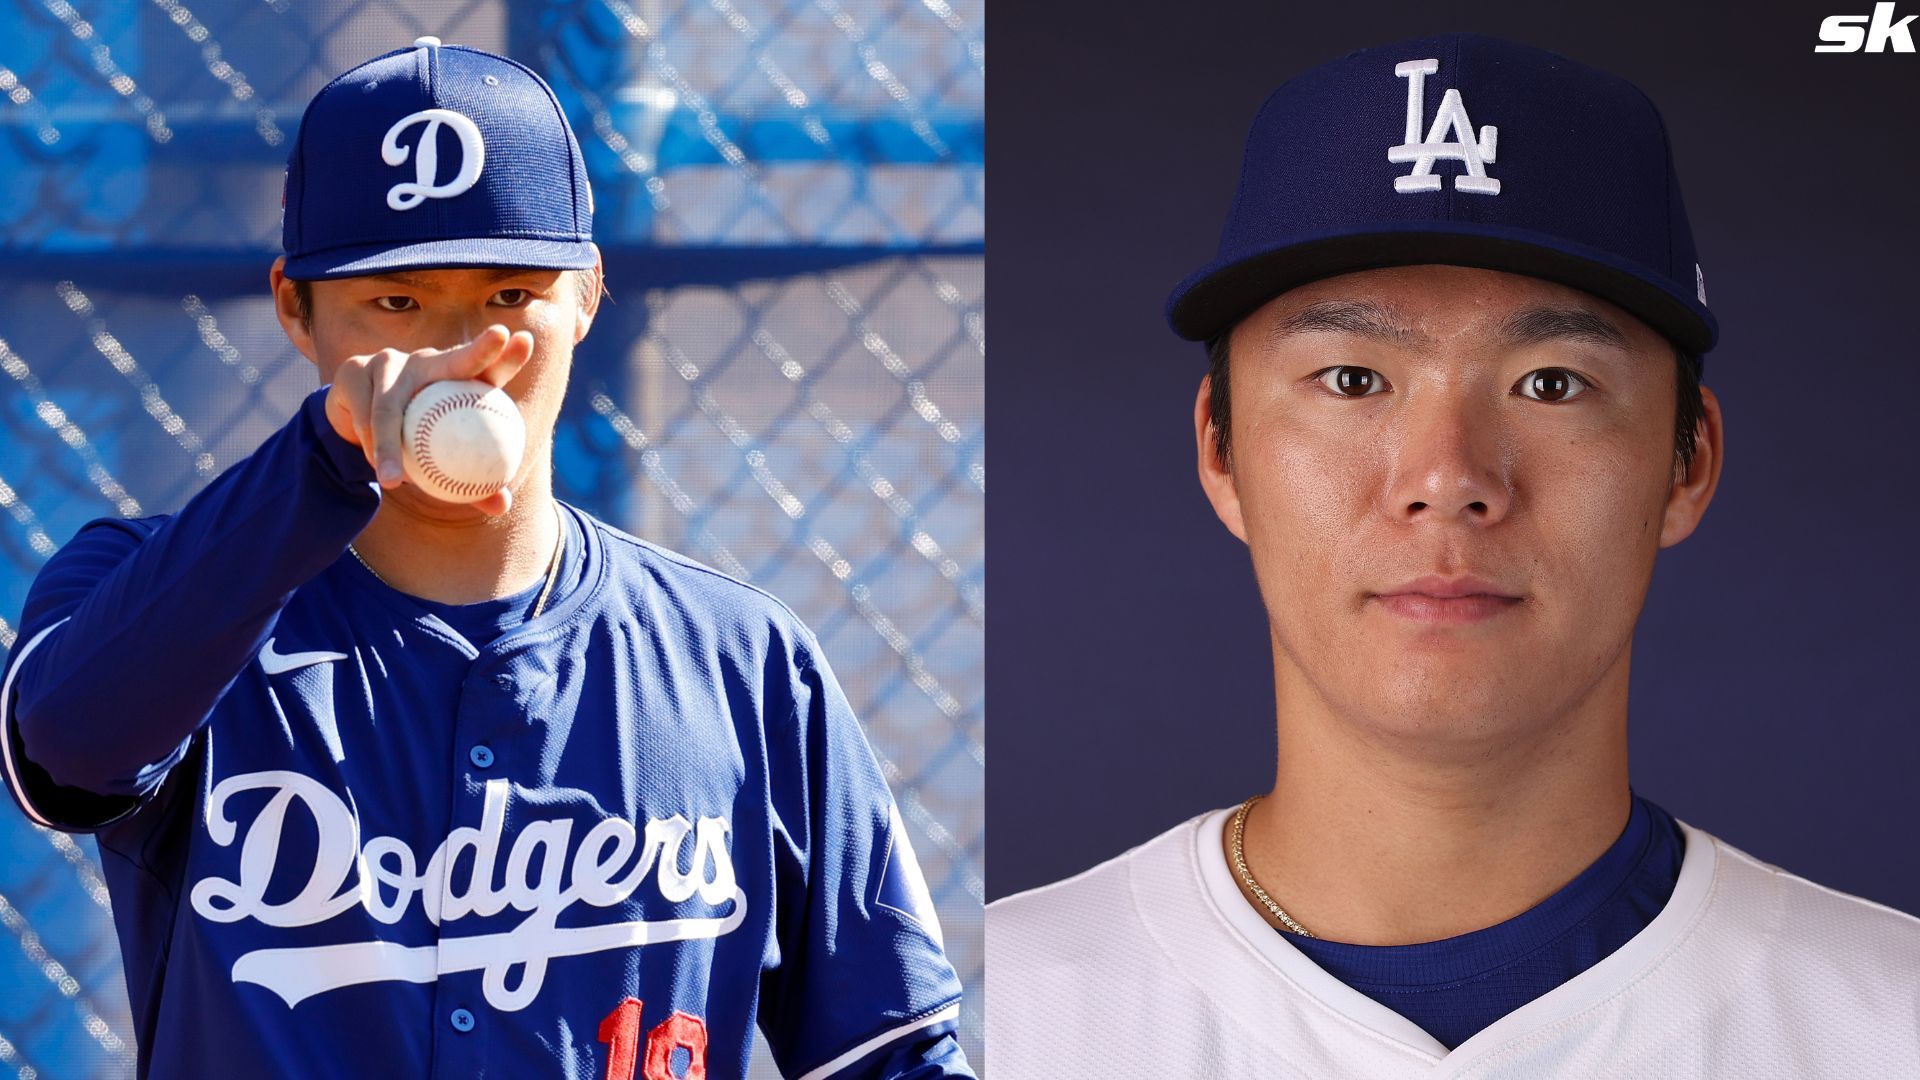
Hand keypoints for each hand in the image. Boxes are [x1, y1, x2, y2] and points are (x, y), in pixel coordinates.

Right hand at [324, 325, 532, 516]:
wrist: (351, 431)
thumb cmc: (408, 446)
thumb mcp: (438, 466)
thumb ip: (471, 485)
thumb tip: (502, 507)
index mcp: (454, 383)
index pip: (488, 370)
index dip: (508, 355)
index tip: (526, 340)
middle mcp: (427, 363)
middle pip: (458, 358)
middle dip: (483, 347)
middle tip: (501, 336)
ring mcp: (390, 361)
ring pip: (395, 406)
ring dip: (391, 445)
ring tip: (395, 480)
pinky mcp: (356, 369)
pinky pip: (366, 416)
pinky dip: (371, 446)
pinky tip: (376, 466)